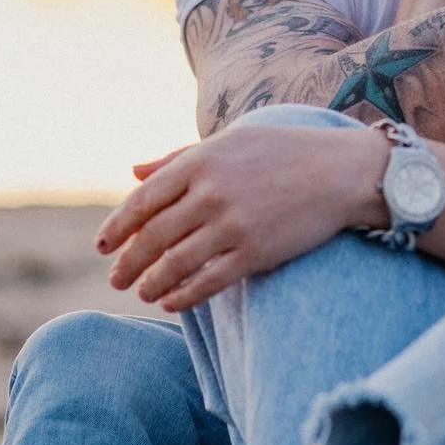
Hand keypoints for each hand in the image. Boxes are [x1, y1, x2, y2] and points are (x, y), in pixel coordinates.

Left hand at [95, 122, 385, 310]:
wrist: (342, 172)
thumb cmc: (284, 152)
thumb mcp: (229, 142)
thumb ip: (177, 158)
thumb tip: (132, 171)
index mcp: (200, 161)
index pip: (143, 200)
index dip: (117, 226)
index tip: (102, 245)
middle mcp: (211, 193)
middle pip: (152, 236)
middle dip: (128, 261)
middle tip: (115, 278)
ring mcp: (232, 225)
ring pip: (174, 263)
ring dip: (150, 282)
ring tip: (140, 292)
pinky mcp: (255, 253)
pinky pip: (207, 282)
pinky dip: (182, 295)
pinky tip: (169, 302)